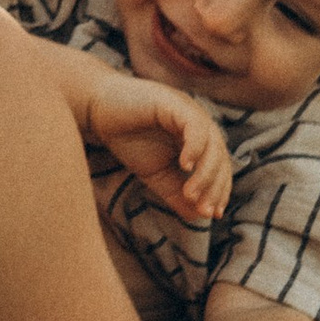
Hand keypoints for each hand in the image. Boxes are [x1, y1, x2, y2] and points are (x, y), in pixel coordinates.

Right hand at [78, 67, 231, 223]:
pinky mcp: (175, 103)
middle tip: (204, 210)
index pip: (220, 168)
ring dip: (205, 173)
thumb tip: (199, 217)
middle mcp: (199, 125)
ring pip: (213, 145)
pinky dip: (194, 148)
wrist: (98, 110)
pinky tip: (184, 166)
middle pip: (221, 158)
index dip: (220, 191)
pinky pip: (195, 127)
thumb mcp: (156, 174)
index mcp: (199, 140)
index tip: (212, 214)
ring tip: (190, 194)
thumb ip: (177, 194)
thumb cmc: (127, 139)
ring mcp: (189, 112)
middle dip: (215, 187)